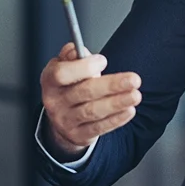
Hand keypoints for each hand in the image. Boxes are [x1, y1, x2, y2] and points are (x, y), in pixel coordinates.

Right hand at [39, 43, 141, 157]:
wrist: (62, 118)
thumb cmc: (68, 86)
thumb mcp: (65, 66)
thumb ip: (72, 55)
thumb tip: (78, 50)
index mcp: (49, 80)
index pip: (62, 73)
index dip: (84, 67)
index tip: (103, 61)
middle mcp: (54, 101)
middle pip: (84, 92)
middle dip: (111, 85)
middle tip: (133, 80)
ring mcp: (65, 120)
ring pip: (93, 111)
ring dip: (117, 103)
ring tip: (135, 95)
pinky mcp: (77, 135)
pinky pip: (99, 127)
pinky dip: (116, 119)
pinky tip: (128, 110)